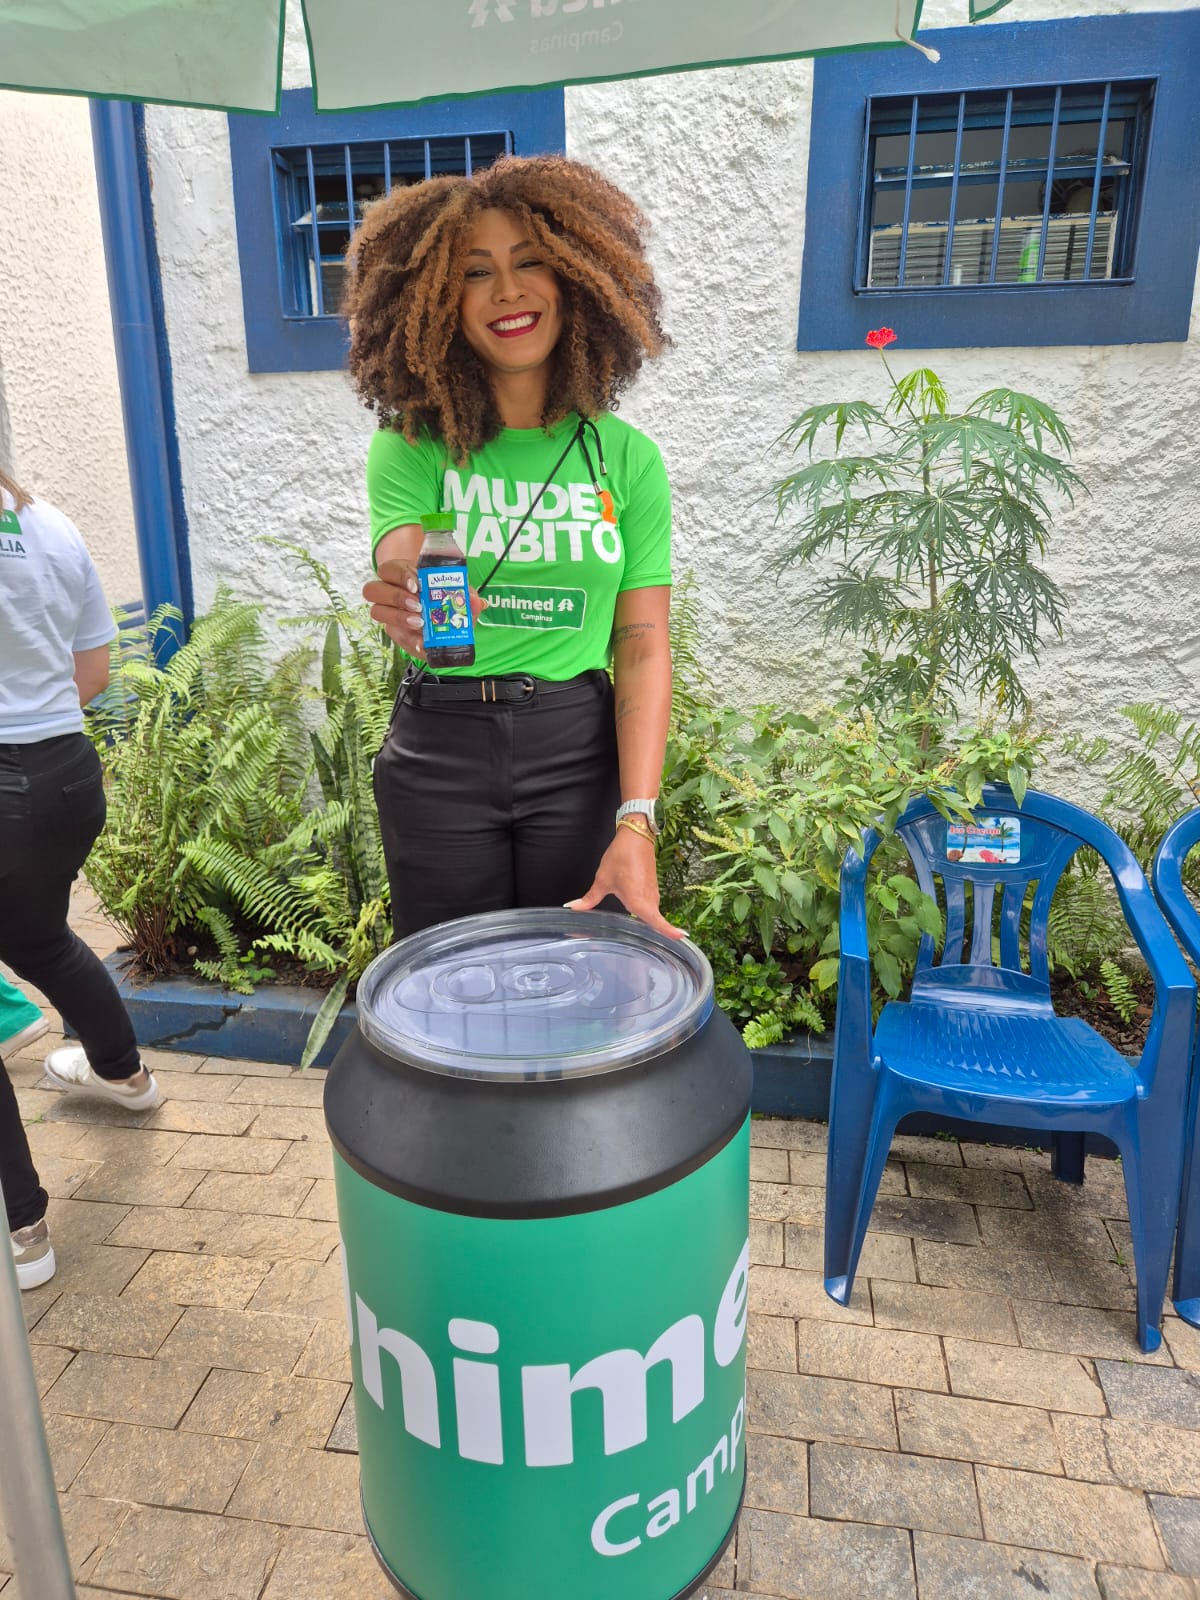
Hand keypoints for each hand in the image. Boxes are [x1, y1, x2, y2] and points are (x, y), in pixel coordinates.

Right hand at [363, 559, 486, 658]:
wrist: (440, 619)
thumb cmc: (443, 597)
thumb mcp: (456, 592)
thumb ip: (466, 596)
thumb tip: (478, 602)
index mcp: (401, 574)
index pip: (389, 569)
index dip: (400, 575)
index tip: (417, 584)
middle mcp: (388, 592)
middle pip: (373, 589)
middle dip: (395, 597)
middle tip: (417, 605)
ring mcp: (388, 613)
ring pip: (376, 611)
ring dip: (398, 617)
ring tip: (419, 623)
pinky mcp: (395, 632)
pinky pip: (395, 636)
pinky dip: (411, 641)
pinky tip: (424, 644)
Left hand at [565, 826, 687, 939]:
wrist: (636, 837)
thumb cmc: (620, 857)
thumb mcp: (602, 880)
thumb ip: (589, 899)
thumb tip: (573, 908)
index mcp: (638, 900)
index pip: (656, 921)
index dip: (669, 931)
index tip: (681, 938)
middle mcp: (649, 899)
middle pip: (652, 922)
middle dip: (652, 932)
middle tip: (647, 946)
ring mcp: (653, 893)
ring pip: (650, 913)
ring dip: (646, 920)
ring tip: (638, 932)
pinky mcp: (653, 888)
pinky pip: (650, 905)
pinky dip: (645, 909)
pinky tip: (635, 909)